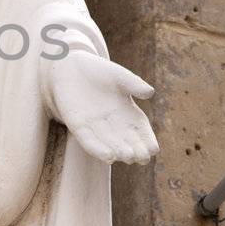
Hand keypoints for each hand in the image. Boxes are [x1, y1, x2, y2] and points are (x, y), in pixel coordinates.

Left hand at [46, 50, 157, 164]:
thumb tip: (150, 93)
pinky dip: (98, 149)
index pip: (140, 130)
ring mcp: (95, 127)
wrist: (70, 67)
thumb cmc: (99, 71)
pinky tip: (108, 157)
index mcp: (128, 113)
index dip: (147, 140)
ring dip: (119, 152)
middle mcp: (113, 124)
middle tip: (142, 158)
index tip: (154, 149)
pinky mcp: (78, 126)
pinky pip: (88, 141)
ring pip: (109, 144)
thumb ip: (134, 84)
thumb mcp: (119, 76)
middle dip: (135, 150)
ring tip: (127, 157)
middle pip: (127, 141)